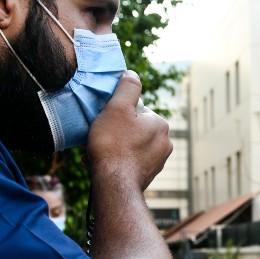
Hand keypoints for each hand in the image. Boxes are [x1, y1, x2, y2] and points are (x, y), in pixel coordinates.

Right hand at [87, 71, 171, 190]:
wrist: (114, 185)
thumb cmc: (113, 144)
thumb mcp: (117, 107)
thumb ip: (127, 87)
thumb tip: (132, 73)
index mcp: (160, 124)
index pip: (136, 109)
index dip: (116, 112)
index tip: (104, 121)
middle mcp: (164, 143)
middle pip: (132, 128)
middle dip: (113, 131)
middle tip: (97, 137)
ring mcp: (157, 162)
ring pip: (129, 145)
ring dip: (112, 146)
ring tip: (95, 152)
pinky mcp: (147, 176)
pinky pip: (128, 162)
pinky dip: (115, 160)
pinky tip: (100, 164)